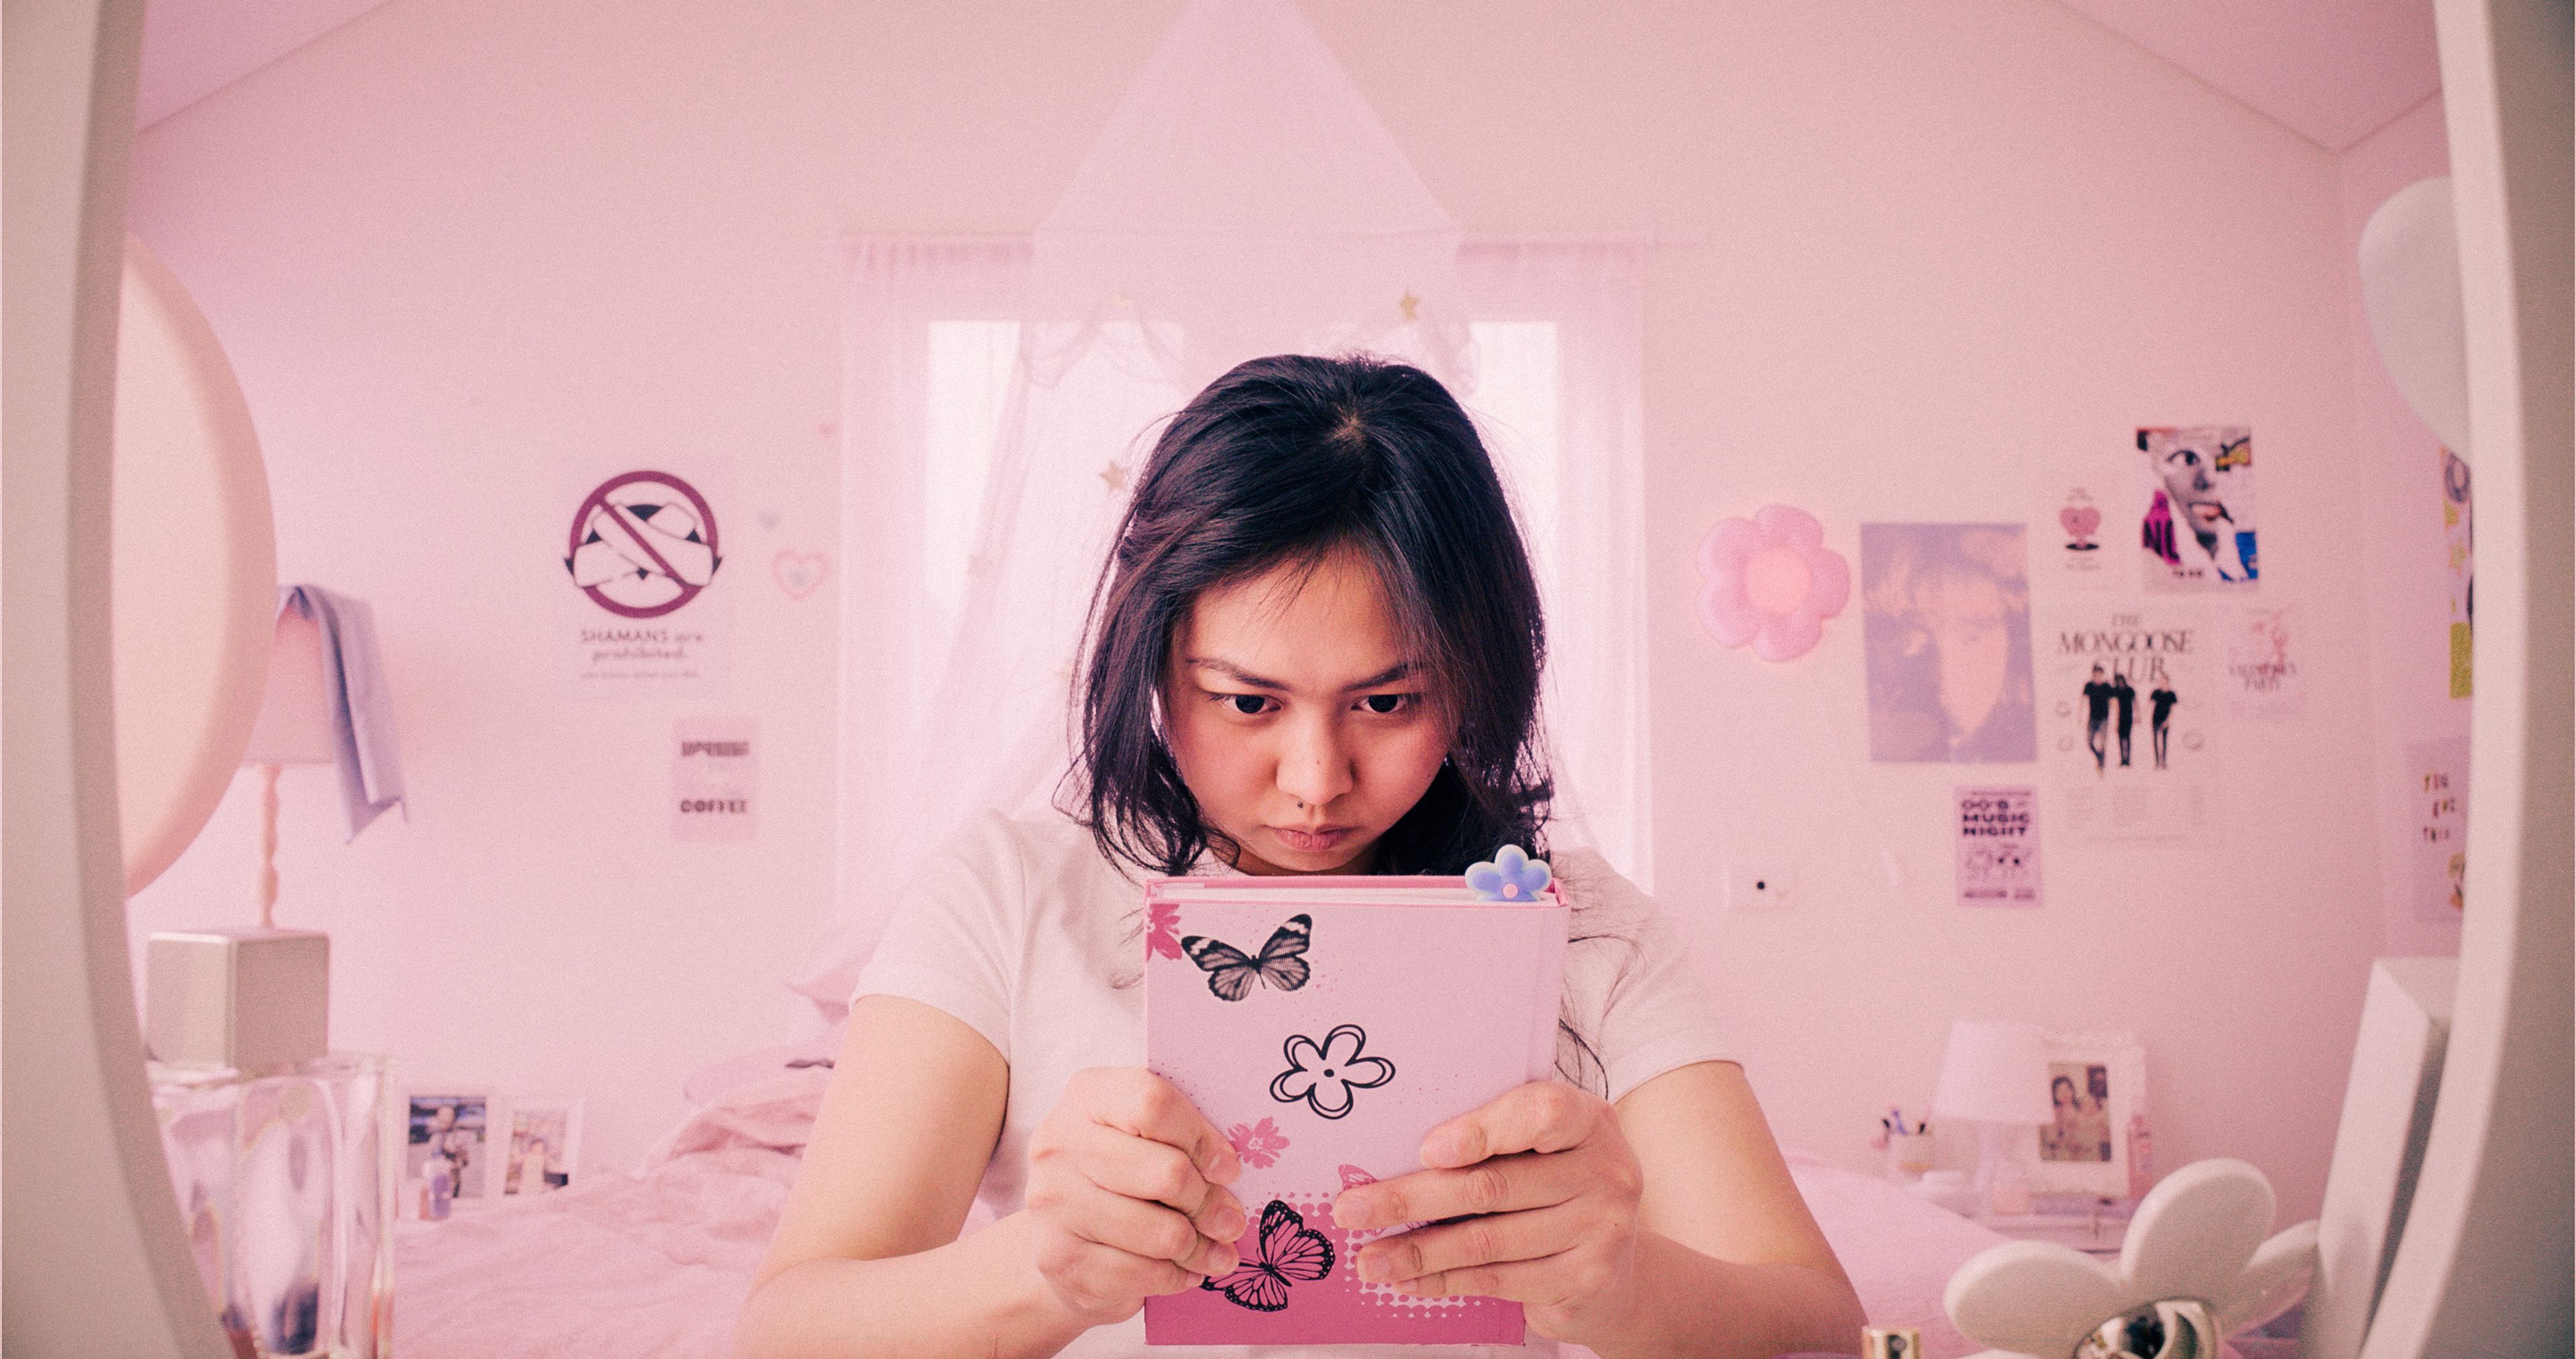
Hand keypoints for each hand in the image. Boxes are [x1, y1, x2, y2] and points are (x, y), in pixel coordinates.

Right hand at [1025, 1067, 1248, 1324]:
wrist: (1056, 1234)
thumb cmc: (1117, 1172)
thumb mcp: (1140, 1133)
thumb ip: (1181, 1135)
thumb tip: (1227, 1174)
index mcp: (1088, 1096)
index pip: (1154, 1104)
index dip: (1201, 1138)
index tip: (1227, 1168)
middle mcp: (1060, 1145)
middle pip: (1168, 1173)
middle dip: (1210, 1203)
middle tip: (1230, 1220)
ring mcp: (1055, 1205)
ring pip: (1163, 1233)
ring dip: (1201, 1248)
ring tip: (1214, 1251)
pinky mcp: (1061, 1261)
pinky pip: (1144, 1274)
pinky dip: (1176, 1277)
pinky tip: (1182, 1270)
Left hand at [1330, 1080, 1643, 1341]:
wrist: (1613, 1271)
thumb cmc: (1555, 1190)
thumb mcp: (1537, 1151)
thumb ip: (1490, 1140)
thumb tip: (1392, 1154)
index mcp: (1589, 1120)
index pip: (1541, 1112)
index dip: (1482, 1130)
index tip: (1426, 1151)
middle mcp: (1606, 1170)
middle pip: (1495, 1185)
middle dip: (1412, 1199)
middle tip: (1353, 1209)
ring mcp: (1601, 1229)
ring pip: (1488, 1240)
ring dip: (1418, 1252)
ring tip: (1369, 1259)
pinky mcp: (1585, 1280)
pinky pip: (1499, 1280)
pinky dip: (1445, 1281)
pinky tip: (1409, 1281)